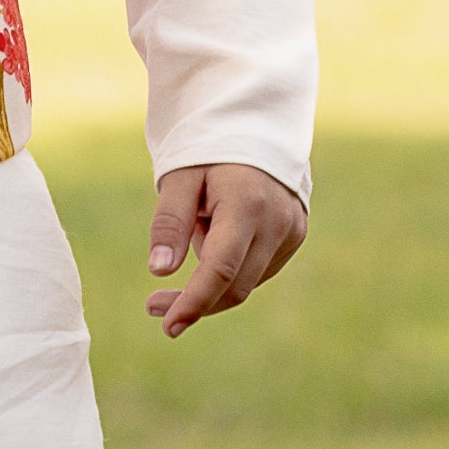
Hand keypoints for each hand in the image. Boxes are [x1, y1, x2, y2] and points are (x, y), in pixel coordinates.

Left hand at [145, 162, 306, 337]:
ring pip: (247, 280)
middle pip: (235, 285)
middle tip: (152, 304)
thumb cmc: (208, 147)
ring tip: (193, 228)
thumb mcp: (180, 176)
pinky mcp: (296, 234)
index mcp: (246, 205)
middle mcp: (277, 223)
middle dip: (194, 301)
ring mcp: (292, 231)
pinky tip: (214, 230)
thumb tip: (159, 271)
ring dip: (212, 278)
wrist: (254, 123)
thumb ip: (170, 223)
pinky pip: (258, 266)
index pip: (220, 270)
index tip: (168, 325)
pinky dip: (231, 264)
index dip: (193, 302)